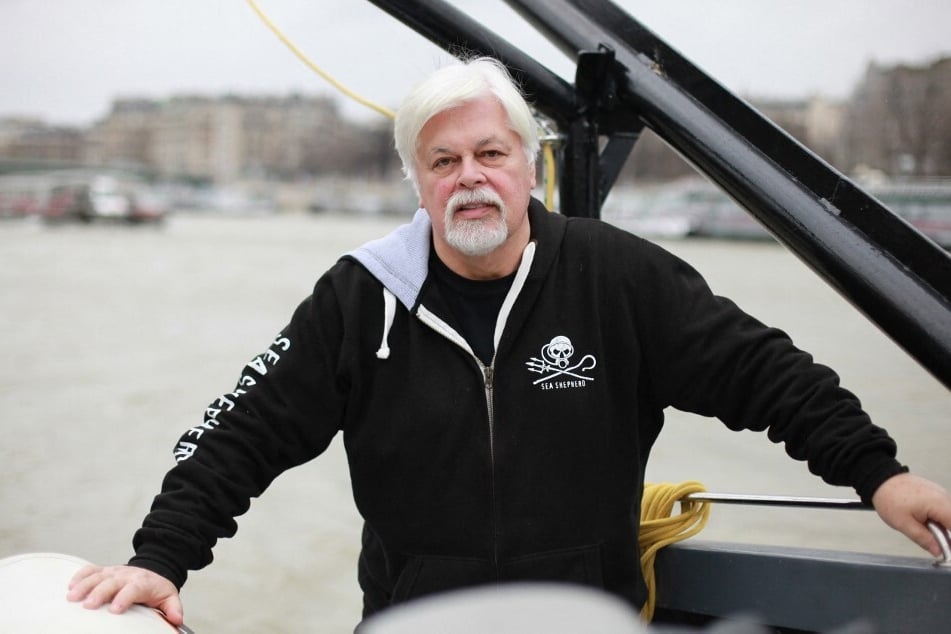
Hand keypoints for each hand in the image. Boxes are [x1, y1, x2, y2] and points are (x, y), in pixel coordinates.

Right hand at [66, 564, 183, 625]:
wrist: (153, 569)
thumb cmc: (156, 588)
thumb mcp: (169, 597)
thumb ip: (173, 609)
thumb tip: (176, 620)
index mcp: (141, 583)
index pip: (133, 589)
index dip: (123, 598)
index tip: (114, 609)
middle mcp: (126, 576)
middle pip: (111, 582)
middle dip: (99, 593)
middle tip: (88, 605)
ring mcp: (113, 572)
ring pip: (97, 576)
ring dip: (84, 585)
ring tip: (72, 597)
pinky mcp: (104, 570)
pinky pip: (90, 570)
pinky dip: (80, 576)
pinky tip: (70, 586)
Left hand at [872, 472, 950, 556]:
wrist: (880, 480)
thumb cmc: (889, 498)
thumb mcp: (903, 524)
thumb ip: (923, 539)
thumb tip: (938, 551)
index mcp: (938, 503)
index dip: (950, 539)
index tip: (945, 547)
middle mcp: (943, 496)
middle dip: (945, 533)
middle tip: (930, 537)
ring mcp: (940, 493)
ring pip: (949, 516)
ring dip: (940, 525)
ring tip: (921, 523)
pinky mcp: (936, 493)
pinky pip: (943, 509)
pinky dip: (936, 517)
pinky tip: (922, 517)